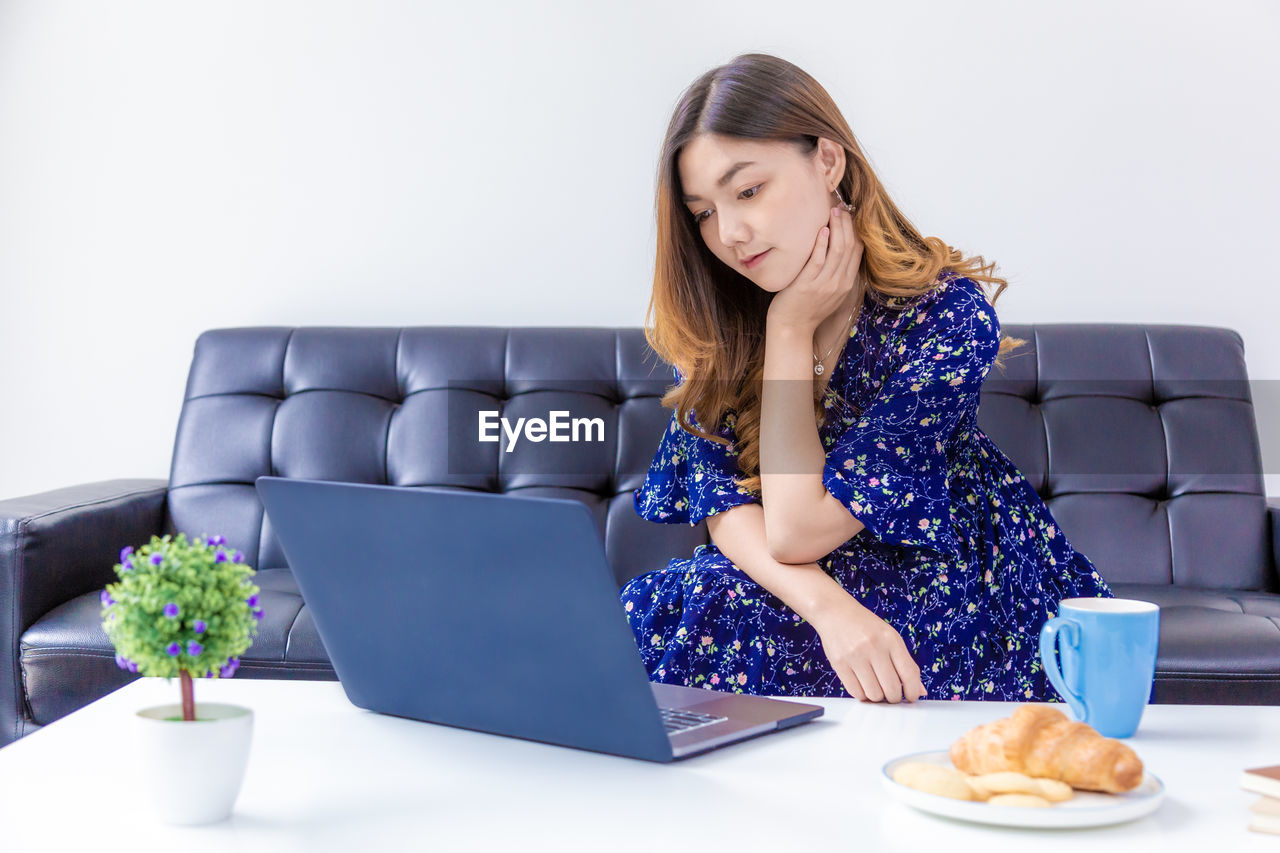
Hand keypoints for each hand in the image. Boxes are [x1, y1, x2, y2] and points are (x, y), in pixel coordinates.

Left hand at [766, 204, 864, 334]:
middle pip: (850, 247)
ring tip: (833, 212)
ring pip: (838, 251)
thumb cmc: (806, 308)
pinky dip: (821, 243)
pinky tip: (820, 229)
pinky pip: (818, 260)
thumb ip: (836, 273)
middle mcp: (840, 283)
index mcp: (847, 283)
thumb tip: (836, 247)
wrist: (792, 329)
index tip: (849, 215)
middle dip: (847, 224)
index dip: (856, 230)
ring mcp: (825, 285)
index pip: (859, 251)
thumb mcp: (829, 291)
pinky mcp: (808, 285)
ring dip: (837, 228)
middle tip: (840, 208)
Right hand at [810, 593, 926, 703]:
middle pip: (891, 689)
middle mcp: (874, 646)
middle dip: (894, 697)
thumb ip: (906, 663)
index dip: (912, 692)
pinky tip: (863, 685)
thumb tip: (920, 691)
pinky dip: (862, 694)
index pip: (909, 674)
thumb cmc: (865, 626)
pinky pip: (856, 692)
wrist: (835, 611)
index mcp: (890, 639)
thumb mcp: (890, 637)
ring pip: (874, 694)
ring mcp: (855, 655)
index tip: (911, 697)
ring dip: (877, 697)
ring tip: (876, 687)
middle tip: (891, 694)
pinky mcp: (839, 663)